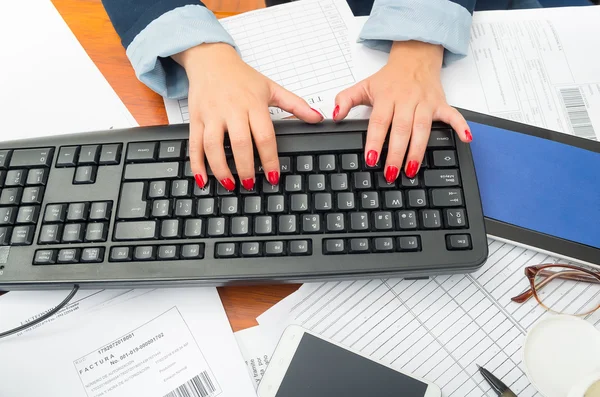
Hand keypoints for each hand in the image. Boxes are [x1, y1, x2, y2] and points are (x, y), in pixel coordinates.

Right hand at [172, 43, 322, 190]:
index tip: (273, 176)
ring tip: (231, 184)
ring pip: (213, 146)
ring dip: (221, 169)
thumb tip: (318, 118)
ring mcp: (211, 114)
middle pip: (240, 143)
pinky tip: (203, 179)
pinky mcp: (195, 118)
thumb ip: (295, 105)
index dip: (270, 159)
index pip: (264, 136)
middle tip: (251, 184)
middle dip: (245, 168)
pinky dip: (196, 164)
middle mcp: (231, 109)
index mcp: (253, 104)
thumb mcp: (271, 87)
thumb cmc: (241, 77)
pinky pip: (194, 144)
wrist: (210, 59)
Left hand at [333, 41, 471, 182]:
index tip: (370, 159)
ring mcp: (425, 103)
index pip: (379, 122)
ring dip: (418, 150)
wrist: (415, 57)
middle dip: (395, 153)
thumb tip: (334, 114)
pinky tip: (465, 139)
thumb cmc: (390, 78)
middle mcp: (407, 100)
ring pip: (422, 128)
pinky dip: (461, 126)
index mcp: (387, 97)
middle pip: (401, 129)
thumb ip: (345, 99)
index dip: (374, 141)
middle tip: (391, 173)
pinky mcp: (441, 104)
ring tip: (412, 169)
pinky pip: (453, 115)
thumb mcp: (364, 86)